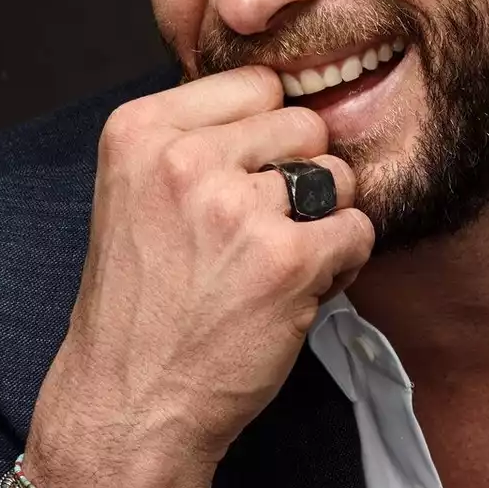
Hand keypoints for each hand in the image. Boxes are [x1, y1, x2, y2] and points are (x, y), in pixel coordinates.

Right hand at [22, 66, 372, 487]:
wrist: (129, 404)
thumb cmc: (142, 307)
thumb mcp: (138, 193)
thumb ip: (198, 138)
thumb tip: (285, 95)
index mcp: (141, 131)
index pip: (256, 83)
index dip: (267, 135)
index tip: (244, 178)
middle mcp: (185, 159)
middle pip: (304, 124)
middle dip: (300, 177)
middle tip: (260, 233)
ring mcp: (237, 208)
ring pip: (338, 176)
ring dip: (324, 221)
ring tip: (274, 265)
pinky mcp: (287, 259)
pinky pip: (359, 230)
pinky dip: (343, 264)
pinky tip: (297, 292)